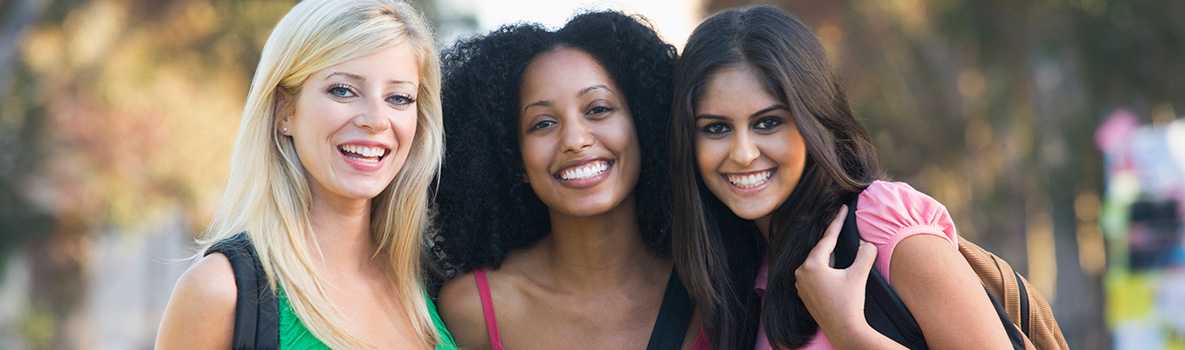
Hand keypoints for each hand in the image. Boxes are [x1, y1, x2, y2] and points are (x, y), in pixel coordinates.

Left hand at [794, 205, 878, 339]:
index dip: (837, 222)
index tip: (842, 208)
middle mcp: (801, 272)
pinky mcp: (804, 293)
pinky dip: (824, 266)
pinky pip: (814, 273)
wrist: (844, 330)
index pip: (827, 238)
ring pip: (817, 261)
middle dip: (832, 237)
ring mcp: (800, 284)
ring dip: (828, 253)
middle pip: (821, 249)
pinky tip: (833, 264)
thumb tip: (866, 242)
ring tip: (838, 240)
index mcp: (812, 265)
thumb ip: (864, 254)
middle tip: (841, 220)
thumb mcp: (859, 275)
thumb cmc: (850, 303)